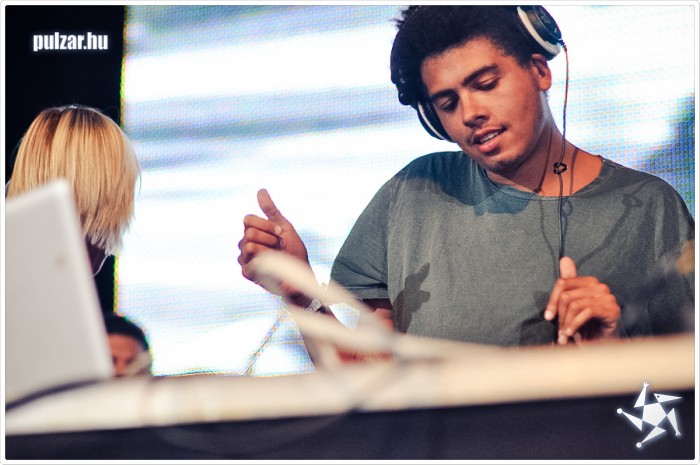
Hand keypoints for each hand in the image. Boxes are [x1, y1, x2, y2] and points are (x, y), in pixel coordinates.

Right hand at [238, 189, 310, 303]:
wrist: (301, 273)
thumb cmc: (293, 251)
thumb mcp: (284, 227)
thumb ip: (270, 210)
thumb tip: (260, 190)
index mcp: (251, 232)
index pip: (248, 219)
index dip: (266, 224)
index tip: (280, 233)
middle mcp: (244, 244)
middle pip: (248, 232)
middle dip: (269, 238)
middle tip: (279, 247)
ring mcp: (244, 259)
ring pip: (248, 245)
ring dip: (269, 250)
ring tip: (277, 257)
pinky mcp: (247, 272)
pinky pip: (251, 261)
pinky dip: (266, 262)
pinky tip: (273, 267)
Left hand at [544, 257, 619, 344]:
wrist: (600, 347)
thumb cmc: (585, 326)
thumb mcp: (571, 305)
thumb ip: (568, 283)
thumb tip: (564, 259)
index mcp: (590, 282)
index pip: (563, 283)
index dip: (552, 300)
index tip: (548, 317)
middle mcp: (601, 287)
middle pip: (568, 295)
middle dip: (560, 315)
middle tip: (559, 331)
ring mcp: (608, 298)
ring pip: (575, 304)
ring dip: (566, 323)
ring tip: (564, 335)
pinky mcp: (613, 311)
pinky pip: (587, 312)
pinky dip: (575, 324)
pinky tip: (571, 334)